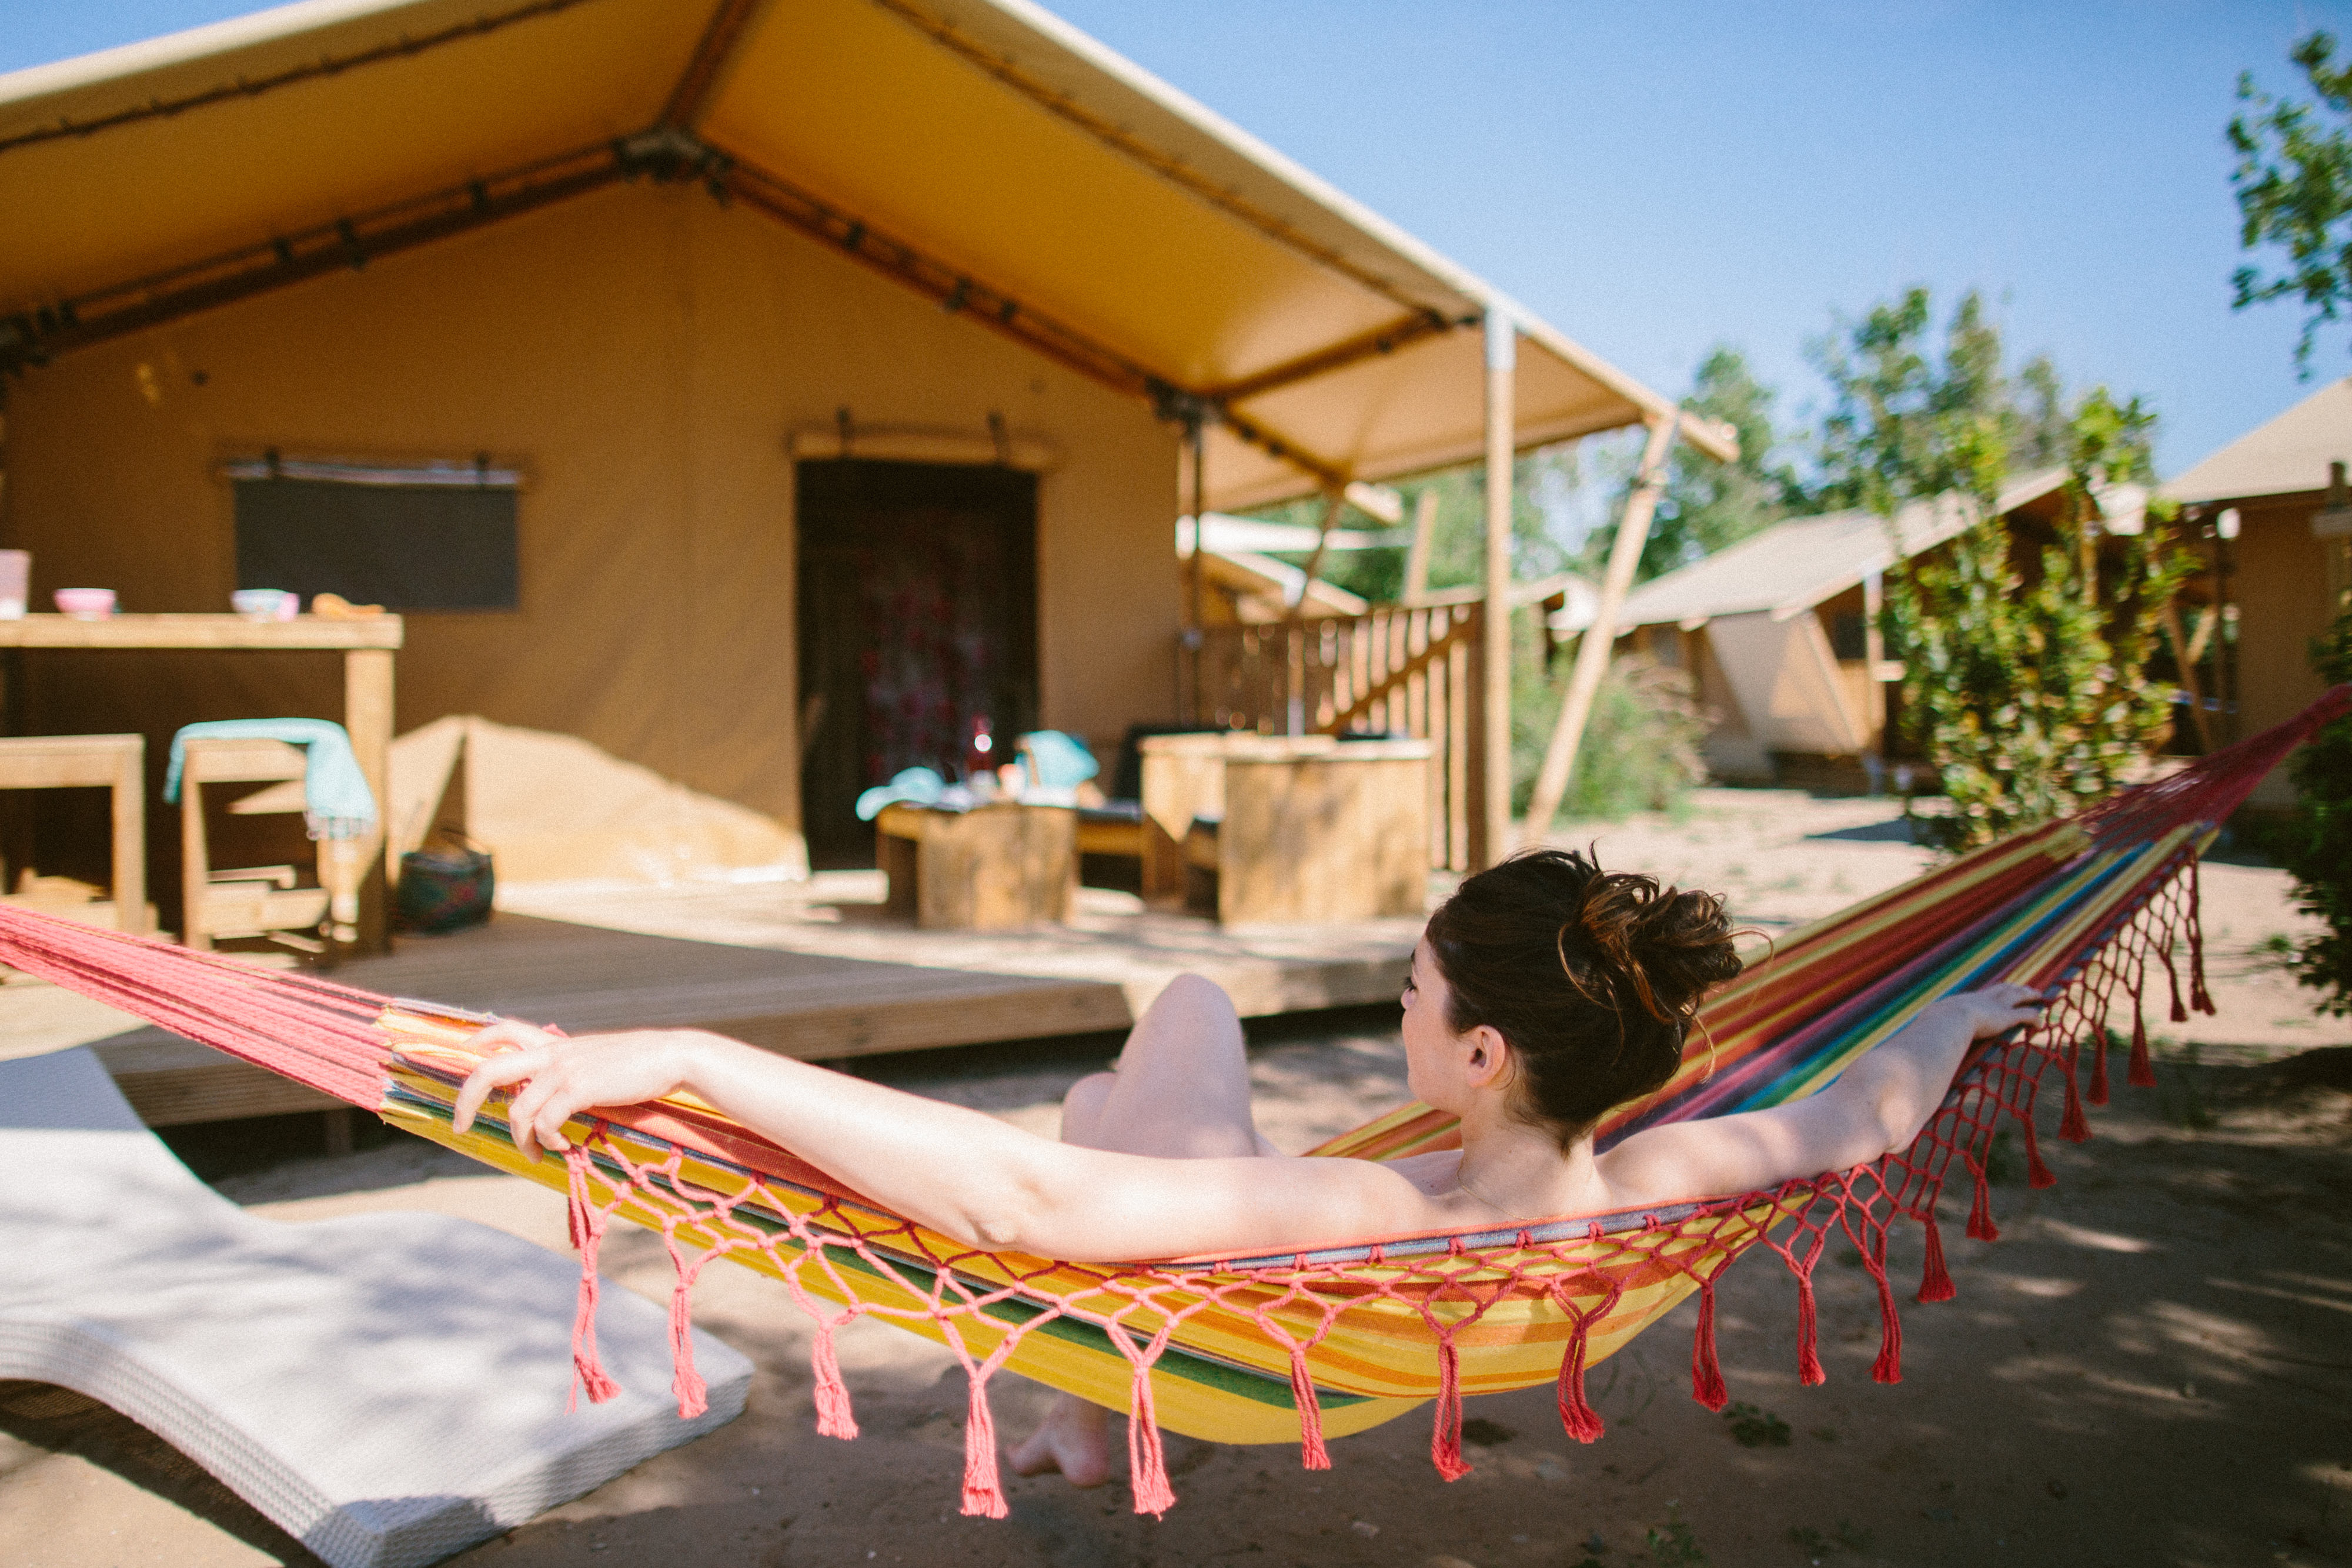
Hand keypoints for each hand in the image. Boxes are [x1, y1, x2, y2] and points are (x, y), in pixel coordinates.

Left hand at [451, 1022, 707, 1160]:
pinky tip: (563, 1146)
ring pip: (518, 1110)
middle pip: (489, 1070)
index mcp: (557, 1044)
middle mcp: (553, 1053)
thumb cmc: (640, 1063)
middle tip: (461, 1126)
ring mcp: (564, 1070)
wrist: (672, 1056)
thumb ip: (572, 1068)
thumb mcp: (597, 1058)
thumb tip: (556, 1095)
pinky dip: (548, 1140)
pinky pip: (546, 1122)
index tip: (463, 1051)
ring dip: (521, 1140)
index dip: (478, 1038)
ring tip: (535, 1154)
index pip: (507, 1029)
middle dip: (466, 1100)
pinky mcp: (580, 1089)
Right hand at [1934, 983, 2046, 1040]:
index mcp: (1966, 1001)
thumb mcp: (1931, 1028)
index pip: (1983, 994)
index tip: (1999, 991)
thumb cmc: (1935, 1027)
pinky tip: (2041, 1024)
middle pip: (2002, 989)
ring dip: (2027, 993)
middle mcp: (1982, 999)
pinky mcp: (2006, 1017)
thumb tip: (1915, 1046)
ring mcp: (1994, 1006)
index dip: (1993, 992)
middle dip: (2014, 987)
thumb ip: (1929, 1036)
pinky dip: (2034, 1018)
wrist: (1947, 1021)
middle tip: (2023, 987)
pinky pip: (2025, 1015)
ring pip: (2016, 995)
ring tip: (2037, 994)